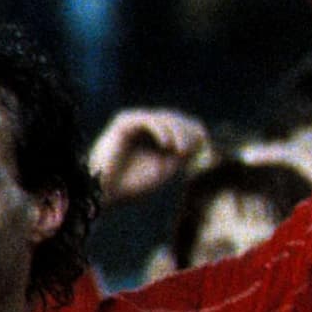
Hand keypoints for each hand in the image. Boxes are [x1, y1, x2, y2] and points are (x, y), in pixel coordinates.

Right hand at [88, 108, 209, 205]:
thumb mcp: (165, 167)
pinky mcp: (124, 122)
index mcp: (154, 136)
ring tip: (181, 150)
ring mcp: (134, 122)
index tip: (205, 143)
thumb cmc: (132, 184)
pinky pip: (148, 120)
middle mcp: (144, 126)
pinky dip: (161, 130)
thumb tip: (202, 138)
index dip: (194, 131)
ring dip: (177, 132)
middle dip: (187, 131)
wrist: (105, 193)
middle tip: (195, 148)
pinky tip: (168, 145)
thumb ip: (181, 153)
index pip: (179, 125)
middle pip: (174, 118)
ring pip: (163, 118)